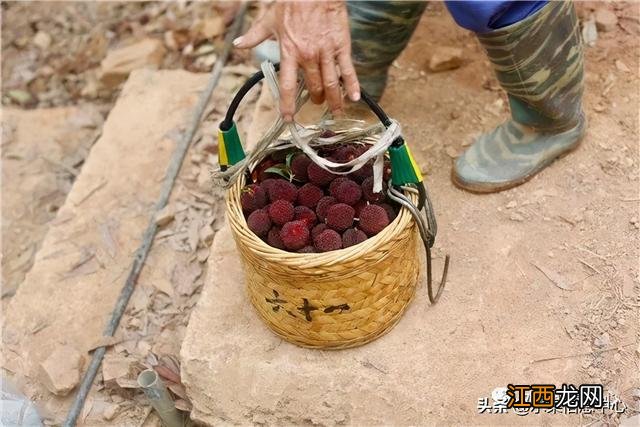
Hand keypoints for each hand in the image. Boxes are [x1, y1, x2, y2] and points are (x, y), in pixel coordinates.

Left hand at [233, 1, 359, 121]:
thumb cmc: (292, 2)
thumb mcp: (269, 19)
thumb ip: (255, 35)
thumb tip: (238, 44)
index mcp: (290, 52)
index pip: (287, 86)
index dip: (288, 104)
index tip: (289, 118)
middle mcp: (308, 56)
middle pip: (314, 87)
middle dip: (316, 100)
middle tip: (317, 103)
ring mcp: (326, 52)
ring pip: (331, 84)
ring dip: (334, 100)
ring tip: (337, 111)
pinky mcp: (342, 46)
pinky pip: (347, 69)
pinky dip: (353, 85)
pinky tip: (356, 98)